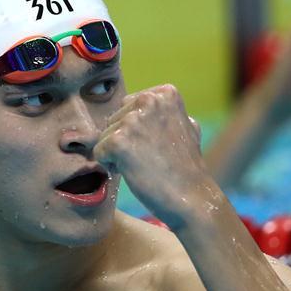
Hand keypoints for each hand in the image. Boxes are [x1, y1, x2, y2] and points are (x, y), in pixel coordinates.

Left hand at [95, 85, 213, 227]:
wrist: (192, 197)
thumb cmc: (186, 166)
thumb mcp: (184, 125)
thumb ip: (163, 110)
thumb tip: (144, 100)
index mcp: (165, 93)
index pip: (128, 106)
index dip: (136, 131)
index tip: (158, 145)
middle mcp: (149, 100)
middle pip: (114, 120)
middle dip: (124, 141)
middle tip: (150, 158)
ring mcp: (133, 120)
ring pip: (104, 136)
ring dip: (117, 155)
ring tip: (144, 165)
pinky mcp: (119, 141)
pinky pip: (99, 152)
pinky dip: (111, 166)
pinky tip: (133, 171)